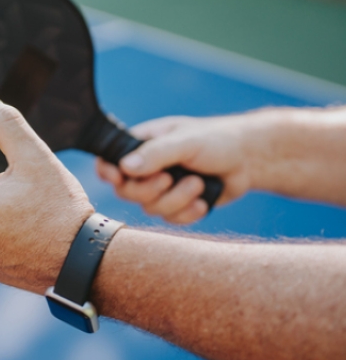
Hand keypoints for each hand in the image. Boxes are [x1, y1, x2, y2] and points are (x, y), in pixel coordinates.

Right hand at [96, 114, 254, 223]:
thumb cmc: (217, 140)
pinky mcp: (178, 204)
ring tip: (198, 183)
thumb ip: (156, 153)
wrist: (250, 159)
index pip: (109, 160)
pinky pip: (170, 219)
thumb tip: (125, 166)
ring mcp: (161, 188)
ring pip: (150, 208)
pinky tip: (202, 201)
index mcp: (141, 145)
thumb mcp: (186, 141)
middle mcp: (146, 168)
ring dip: (176, 200)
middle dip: (150, 190)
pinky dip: (187, 213)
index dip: (108, 173)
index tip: (119, 178)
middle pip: (126, 191)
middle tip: (170, 178)